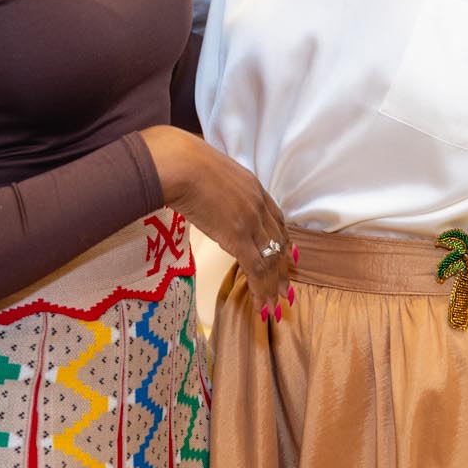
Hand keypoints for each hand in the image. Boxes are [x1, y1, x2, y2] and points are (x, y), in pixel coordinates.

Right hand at [140, 127, 291, 317]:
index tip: (286, 255)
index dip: (283, 240)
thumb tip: (207, 194)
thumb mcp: (211, 171)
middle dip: (283, 268)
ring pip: (270, 260)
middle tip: (286, 289)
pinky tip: (261, 304)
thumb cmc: (184, 162)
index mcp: (254, 187)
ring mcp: (251, 222)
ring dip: (273, 286)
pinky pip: (256, 269)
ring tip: (275, 305)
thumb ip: (219, 187)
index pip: (276, 219)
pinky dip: (260, 289)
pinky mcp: (238, 238)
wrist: (180, 164)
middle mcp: (258, 205)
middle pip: (278, 242)